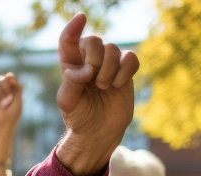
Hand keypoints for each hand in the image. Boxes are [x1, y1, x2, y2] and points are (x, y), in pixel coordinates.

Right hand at [0, 73, 22, 128]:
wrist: (5, 122)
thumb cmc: (13, 111)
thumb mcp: (18, 95)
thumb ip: (15, 83)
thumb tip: (8, 73)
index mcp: (9, 85)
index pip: (10, 77)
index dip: (11, 82)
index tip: (13, 92)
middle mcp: (0, 86)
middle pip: (2, 79)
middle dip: (7, 89)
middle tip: (9, 99)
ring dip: (2, 94)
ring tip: (3, 103)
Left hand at [54, 14, 138, 175]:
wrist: (98, 132)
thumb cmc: (79, 117)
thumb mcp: (68, 102)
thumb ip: (72, 82)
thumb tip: (85, 69)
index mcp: (70, 65)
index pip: (68, 40)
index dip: (73, 28)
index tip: (80, 18)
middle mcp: (89, 60)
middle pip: (94, 41)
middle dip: (95, 59)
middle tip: (93, 80)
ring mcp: (108, 64)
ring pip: (113, 49)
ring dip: (109, 70)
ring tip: (104, 87)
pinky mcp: (125, 71)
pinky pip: (131, 58)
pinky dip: (126, 71)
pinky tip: (118, 84)